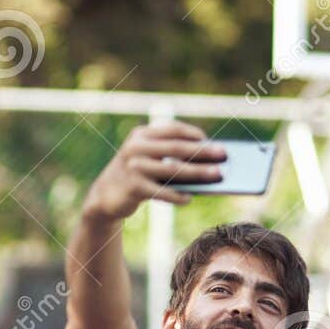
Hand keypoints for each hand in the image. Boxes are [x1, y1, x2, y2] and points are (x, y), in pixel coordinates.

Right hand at [83, 122, 225, 221]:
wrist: (105, 197)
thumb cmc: (137, 177)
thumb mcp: (149, 161)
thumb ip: (170, 157)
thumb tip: (207, 162)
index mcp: (141, 135)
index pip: (172, 129)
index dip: (194, 134)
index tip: (212, 141)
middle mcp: (136, 148)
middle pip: (176, 148)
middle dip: (203, 152)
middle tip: (224, 156)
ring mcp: (134, 167)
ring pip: (172, 170)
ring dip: (198, 173)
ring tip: (217, 176)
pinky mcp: (133, 188)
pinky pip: (161, 192)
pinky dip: (177, 195)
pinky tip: (190, 198)